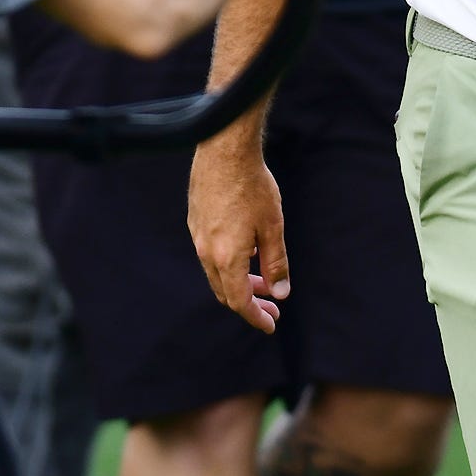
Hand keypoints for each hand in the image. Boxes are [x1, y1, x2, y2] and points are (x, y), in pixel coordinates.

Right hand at [191, 141, 289, 331]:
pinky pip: (209, 254)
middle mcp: (206, 251)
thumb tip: (281, 293)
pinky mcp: (195, 221)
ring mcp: (197, 236)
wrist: (224, 150)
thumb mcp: (273, 227)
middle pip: (225, 292)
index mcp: (227, 257)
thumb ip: (276, 263)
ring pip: (216, 273)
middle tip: (272, 306)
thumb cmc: (253, 186)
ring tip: (263, 279)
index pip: (239, 301)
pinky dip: (228, 264)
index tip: (271, 325)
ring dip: (238, 282)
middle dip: (249, 303)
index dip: (255, 317)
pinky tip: (247, 252)